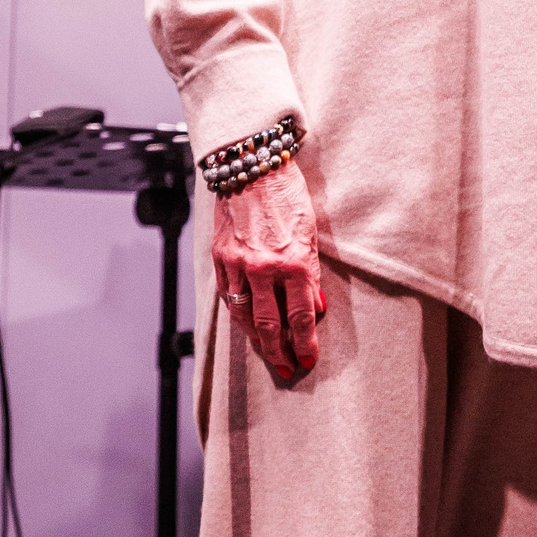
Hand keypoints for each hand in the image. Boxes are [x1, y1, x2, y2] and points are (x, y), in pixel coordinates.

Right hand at [212, 158, 322, 383]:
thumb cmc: (288, 195)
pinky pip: (228, 297)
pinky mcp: (220, 258)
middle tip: (286, 369)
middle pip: (270, 325)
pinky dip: (238, 314)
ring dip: (256, 340)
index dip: (305, 344)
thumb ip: (311, 274)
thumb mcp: (311, 233)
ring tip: (266, 352)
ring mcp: (238, 265)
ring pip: (244, 316)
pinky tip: (246, 324)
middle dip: (279, 352)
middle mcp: (263, 269)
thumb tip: (315, 308)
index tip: (308, 361)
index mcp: (293, 262)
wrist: (252, 166)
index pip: (300, 317)